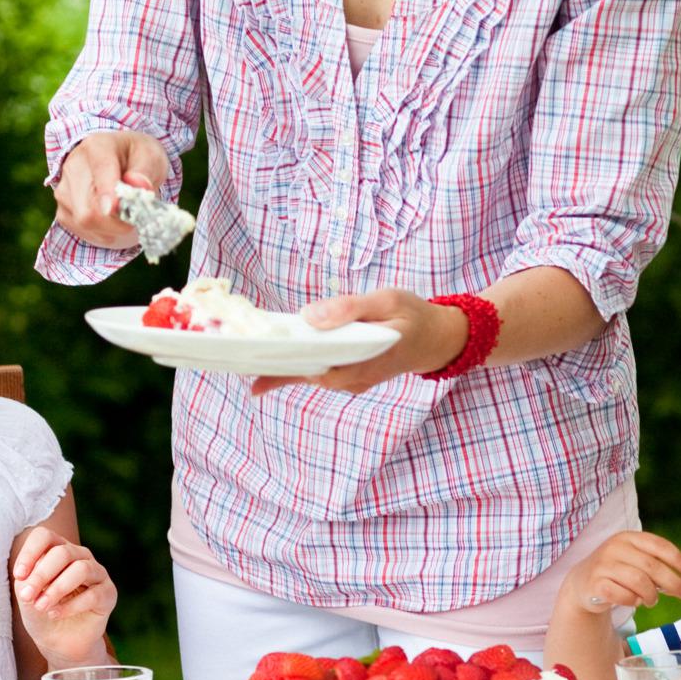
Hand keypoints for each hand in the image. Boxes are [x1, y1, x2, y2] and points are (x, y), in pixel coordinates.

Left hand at [11, 524, 115, 660]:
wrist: (59, 642)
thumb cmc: (42, 613)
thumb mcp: (27, 597)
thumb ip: (27, 583)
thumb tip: (28, 578)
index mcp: (57, 550)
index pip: (44, 536)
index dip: (30, 552)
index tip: (18, 576)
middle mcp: (80, 556)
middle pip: (62, 552)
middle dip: (41, 575)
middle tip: (27, 596)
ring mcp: (97, 573)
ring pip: (81, 569)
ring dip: (57, 589)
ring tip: (41, 606)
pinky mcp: (108, 594)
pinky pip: (93, 594)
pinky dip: (70, 606)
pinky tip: (55, 614)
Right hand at [51, 130, 173, 249]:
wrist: (118, 159)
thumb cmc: (136, 158)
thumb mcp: (150, 157)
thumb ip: (145, 172)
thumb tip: (139, 186)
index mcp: (97, 147)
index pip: (100, 171)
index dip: (107, 193)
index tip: (115, 208)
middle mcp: (73, 166)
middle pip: (89, 208)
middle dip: (117, 221)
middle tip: (136, 216)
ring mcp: (63, 190)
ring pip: (85, 222)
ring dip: (111, 228)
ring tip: (124, 213)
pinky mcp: (62, 210)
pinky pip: (82, 231)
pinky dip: (102, 232)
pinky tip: (111, 220)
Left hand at [248, 289, 469, 396]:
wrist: (437, 339)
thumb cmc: (412, 314)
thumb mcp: (387, 298)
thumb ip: (350, 307)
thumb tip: (309, 316)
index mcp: (369, 358)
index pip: (324, 368)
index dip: (292, 365)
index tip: (264, 360)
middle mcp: (358, 377)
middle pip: (311, 376)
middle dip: (278, 371)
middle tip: (243, 367)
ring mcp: (354, 381)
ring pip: (314, 377)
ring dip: (285, 370)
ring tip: (249, 365)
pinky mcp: (350, 377)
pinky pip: (321, 373)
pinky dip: (298, 366)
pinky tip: (275, 359)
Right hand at [561, 532, 680, 617]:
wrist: (582, 582)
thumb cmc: (618, 571)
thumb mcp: (634, 560)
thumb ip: (656, 566)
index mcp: (628, 538)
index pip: (659, 545)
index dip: (678, 559)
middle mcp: (615, 548)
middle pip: (652, 566)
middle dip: (673, 582)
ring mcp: (603, 565)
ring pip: (639, 582)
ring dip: (652, 595)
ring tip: (652, 600)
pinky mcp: (595, 583)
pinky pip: (623, 595)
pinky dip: (633, 601)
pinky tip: (634, 601)